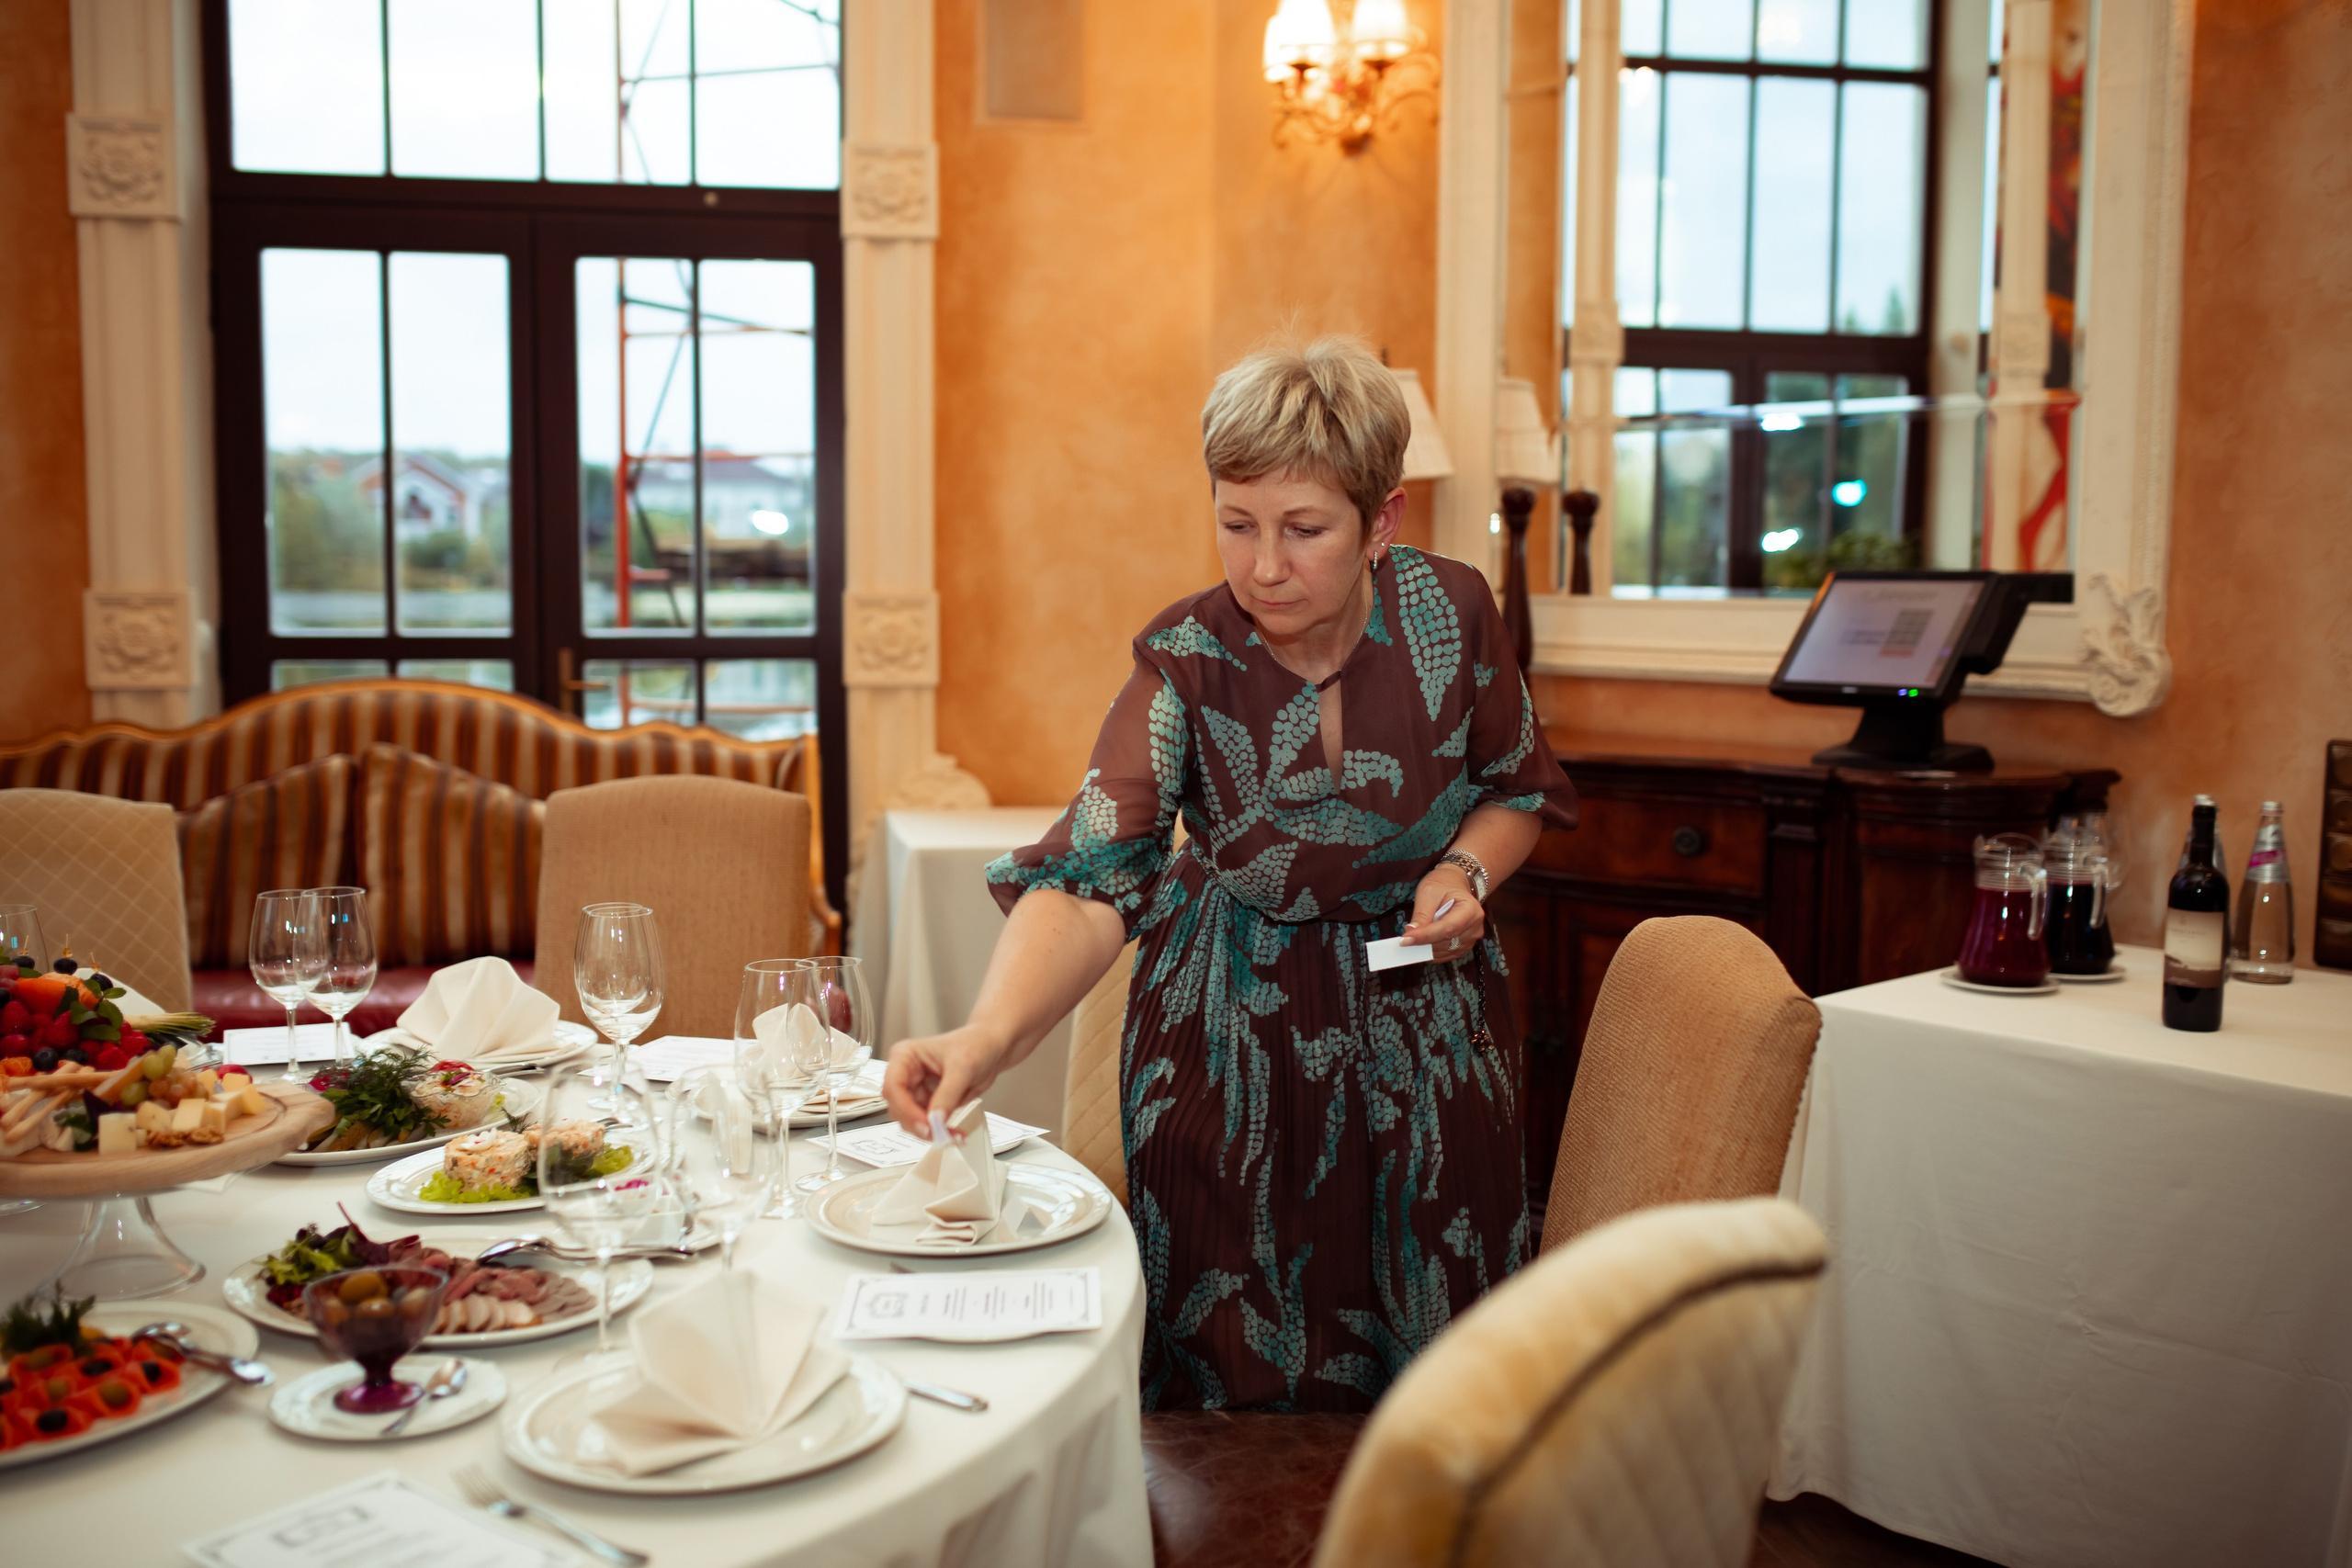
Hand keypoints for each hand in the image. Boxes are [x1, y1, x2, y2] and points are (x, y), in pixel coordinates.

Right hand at [882, 1025, 1009, 1136]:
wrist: (991, 1049)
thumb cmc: (974, 1045)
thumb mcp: (962, 1068)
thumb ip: (947, 1095)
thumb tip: (935, 1120)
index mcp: (905, 1056)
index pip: (894, 1086)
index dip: (906, 1109)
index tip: (925, 1124)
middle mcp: (906, 1074)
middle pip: (898, 1108)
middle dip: (919, 1124)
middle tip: (941, 1134)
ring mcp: (915, 1090)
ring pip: (910, 1120)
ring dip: (929, 1132)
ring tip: (953, 1135)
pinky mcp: (927, 1103)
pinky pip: (926, 1124)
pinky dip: (939, 1132)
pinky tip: (954, 1133)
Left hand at [1400, 865, 1483, 962]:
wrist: (1454, 885)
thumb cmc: (1443, 884)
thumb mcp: (1429, 892)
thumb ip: (1421, 914)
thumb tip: (1411, 934)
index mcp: (1470, 910)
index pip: (1447, 928)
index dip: (1425, 936)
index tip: (1405, 940)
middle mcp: (1475, 928)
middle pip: (1445, 942)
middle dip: (1423, 942)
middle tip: (1404, 938)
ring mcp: (1471, 939)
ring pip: (1443, 951)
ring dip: (1426, 947)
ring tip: (1415, 935)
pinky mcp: (1464, 946)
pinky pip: (1445, 955)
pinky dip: (1431, 951)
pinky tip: (1424, 940)